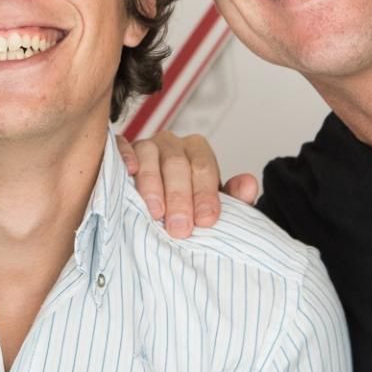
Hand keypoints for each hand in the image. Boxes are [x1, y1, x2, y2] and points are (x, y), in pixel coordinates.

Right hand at [118, 129, 259, 238]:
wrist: (157, 208)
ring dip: (153, 184)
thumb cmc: (186, 207)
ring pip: (150, 155)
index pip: (203, 167)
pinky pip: (122, 147)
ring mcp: (145, 145)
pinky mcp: (121, 150)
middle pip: (177, 163)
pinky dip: (126, 157)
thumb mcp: (210, 206)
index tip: (206, 220)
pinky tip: (130, 173)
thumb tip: (249, 185)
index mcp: (197, 151)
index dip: (205, 194)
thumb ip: (233, 198)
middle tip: (181, 228)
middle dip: (180, 197)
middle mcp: (171, 144)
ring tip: (156, 213)